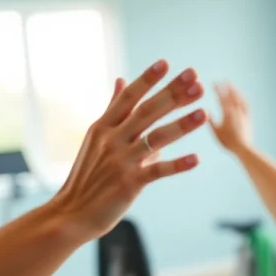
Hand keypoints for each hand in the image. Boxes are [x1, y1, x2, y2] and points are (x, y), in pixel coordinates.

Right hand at [50, 60, 206, 240]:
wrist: (71, 213)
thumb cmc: (87, 175)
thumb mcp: (95, 137)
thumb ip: (113, 108)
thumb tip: (122, 79)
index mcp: (103, 127)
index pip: (128, 97)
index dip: (147, 79)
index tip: (167, 63)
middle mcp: (112, 140)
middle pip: (146, 111)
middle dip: (172, 93)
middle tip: (195, 77)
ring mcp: (121, 162)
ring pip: (156, 138)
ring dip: (182, 124)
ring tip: (204, 112)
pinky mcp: (130, 184)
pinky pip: (157, 171)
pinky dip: (177, 165)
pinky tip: (196, 158)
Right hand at [209, 82, 252, 153]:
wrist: (243, 148)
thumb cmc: (228, 142)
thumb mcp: (216, 132)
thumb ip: (211, 121)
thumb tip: (205, 111)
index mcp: (227, 113)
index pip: (221, 98)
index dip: (217, 89)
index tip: (213, 83)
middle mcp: (236, 111)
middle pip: (231, 95)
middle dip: (226, 87)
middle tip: (222, 80)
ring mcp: (243, 113)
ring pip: (239, 98)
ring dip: (235, 90)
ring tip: (231, 85)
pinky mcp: (248, 117)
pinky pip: (246, 105)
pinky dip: (242, 98)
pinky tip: (241, 97)